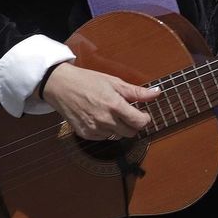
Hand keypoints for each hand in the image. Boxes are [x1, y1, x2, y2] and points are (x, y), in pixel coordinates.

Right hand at [40, 63, 158, 140]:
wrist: (60, 86)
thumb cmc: (87, 81)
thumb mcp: (113, 82)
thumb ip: (136, 92)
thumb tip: (157, 93)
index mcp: (114, 105)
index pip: (139, 122)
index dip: (145, 119)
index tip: (143, 114)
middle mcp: (105, 120)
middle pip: (130, 132)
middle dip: (132, 124)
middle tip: (126, 113)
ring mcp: (95, 129)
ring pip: (117, 136)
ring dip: (118, 127)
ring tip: (110, 113)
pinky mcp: (86, 134)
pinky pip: (104, 137)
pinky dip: (105, 130)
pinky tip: (99, 118)